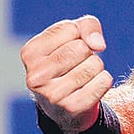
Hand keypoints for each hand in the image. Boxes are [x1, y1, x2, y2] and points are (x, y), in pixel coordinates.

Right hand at [21, 15, 113, 133]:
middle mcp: (35, 76)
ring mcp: (52, 95)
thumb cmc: (67, 61)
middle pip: (82, 48)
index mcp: (30, 53)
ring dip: (96, 67)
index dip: (78, 35)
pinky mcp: (72, 107)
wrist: (63, 103)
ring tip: (81, 77)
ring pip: (94, 64)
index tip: (67, 47)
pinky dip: (103, 81)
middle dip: (87, 52)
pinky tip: (89, 88)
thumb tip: (98, 45)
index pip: (71, 29)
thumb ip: (87, 25)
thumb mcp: (73, 35)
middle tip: (76, 65)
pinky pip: (103, 81)